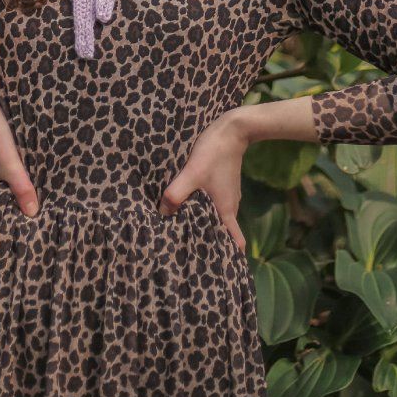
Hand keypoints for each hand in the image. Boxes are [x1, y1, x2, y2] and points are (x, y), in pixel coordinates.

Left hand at [158, 110, 247, 251]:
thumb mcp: (192, 173)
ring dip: (205, 224)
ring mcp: (228, 194)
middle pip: (222, 231)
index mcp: (225, 210)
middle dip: (210, 242)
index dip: (229, 256)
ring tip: (185, 231)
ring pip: (217, 216)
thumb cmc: (214, 153)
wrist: (232, 129)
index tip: (218, 266)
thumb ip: (176, 194)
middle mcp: (230, 205)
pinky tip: (189, 206)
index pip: (234, 241)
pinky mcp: (223, 183)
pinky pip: (214, 203)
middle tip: (191, 251)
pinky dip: (204, 209)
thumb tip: (162, 214)